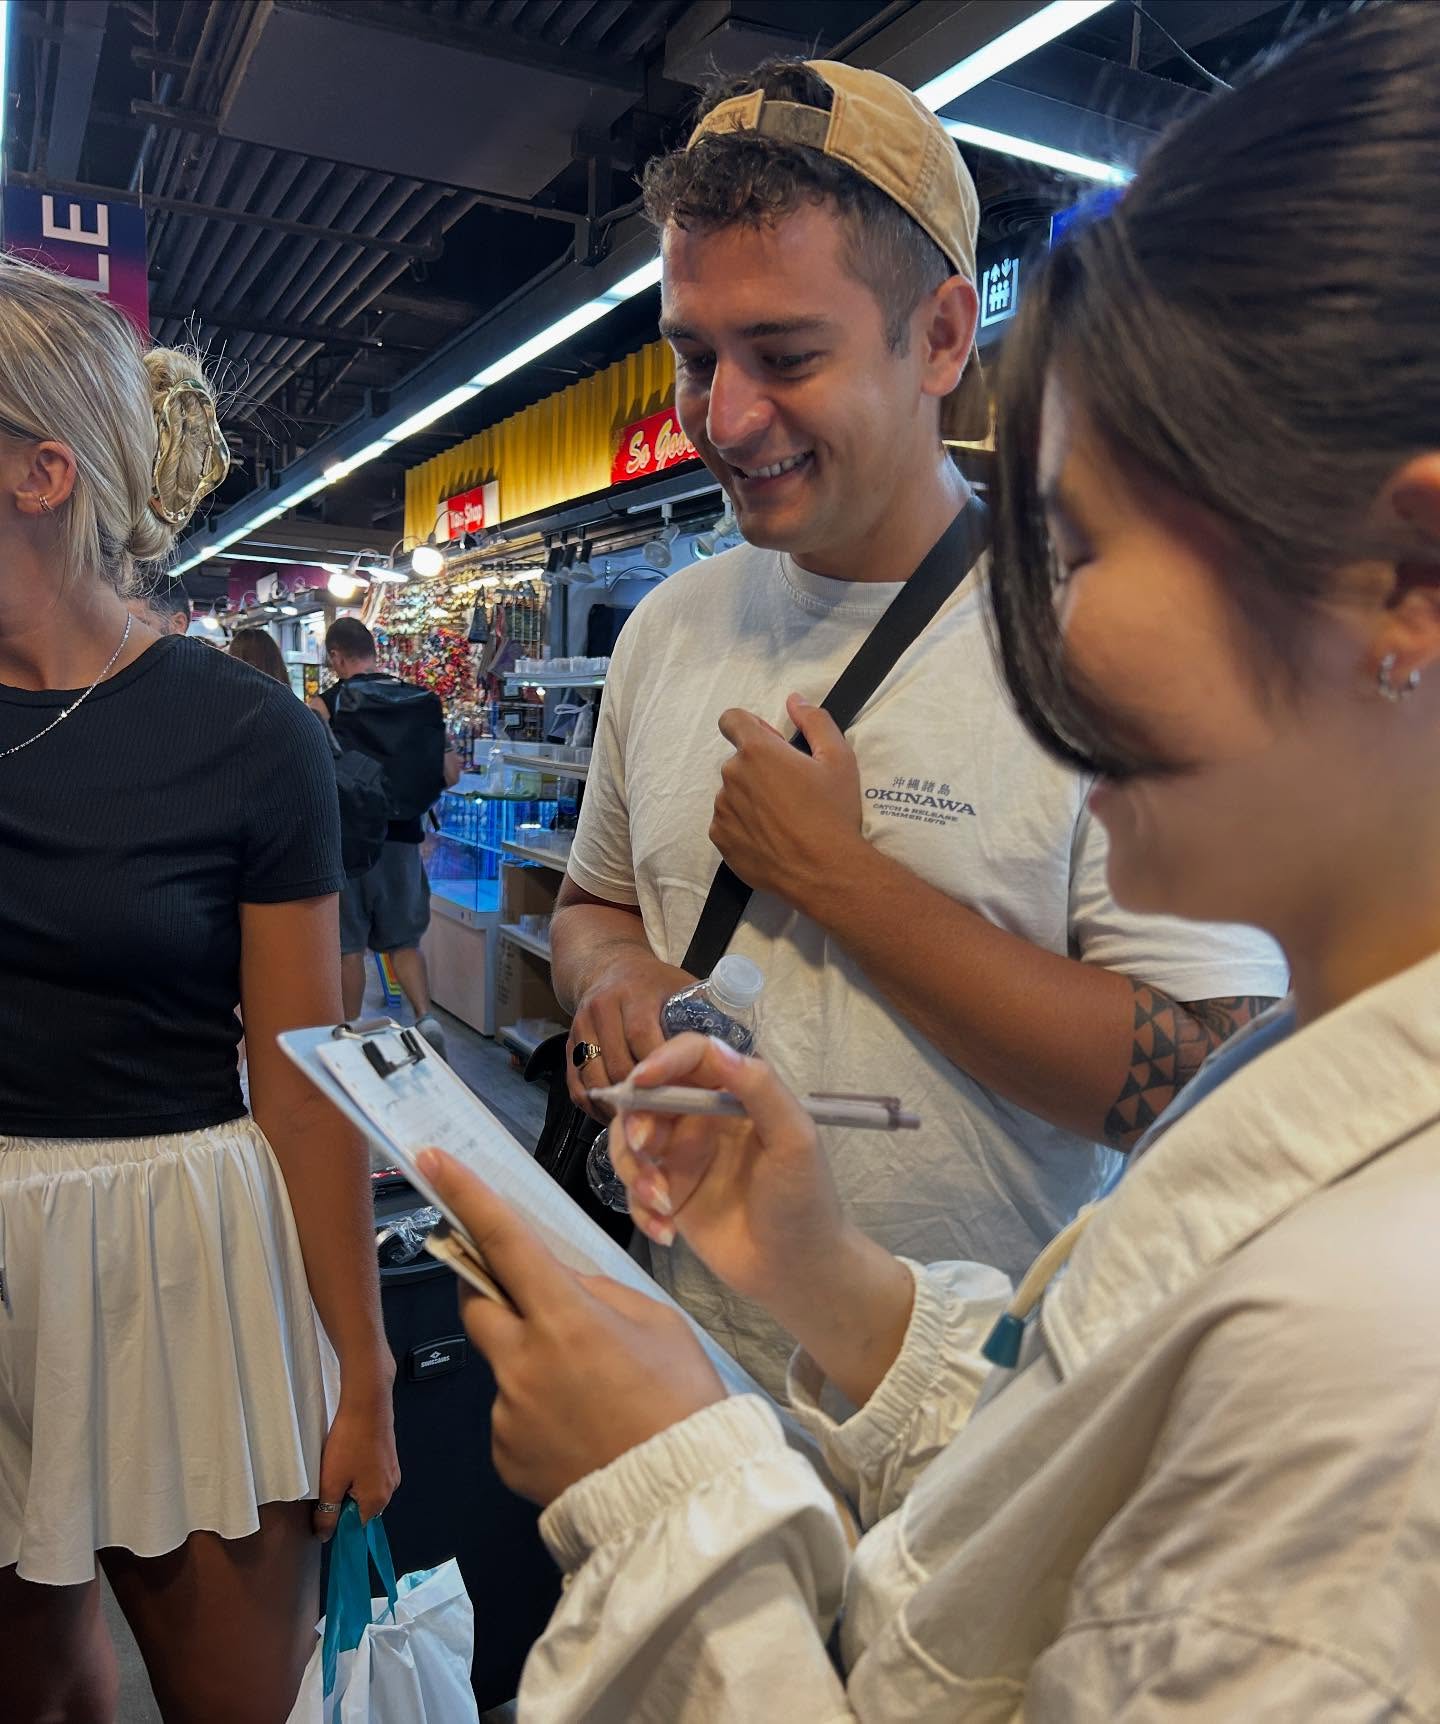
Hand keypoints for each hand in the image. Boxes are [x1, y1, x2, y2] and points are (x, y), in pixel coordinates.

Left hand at [314, 1375, 399, 1538]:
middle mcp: (390, 1489)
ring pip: (366, 1491)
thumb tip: (325, 1535)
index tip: (324, 1509)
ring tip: (338, 1466)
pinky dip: (358, 1472)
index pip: (355, 1528)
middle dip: (343, 1502)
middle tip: (329, 1482)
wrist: (367, 1403)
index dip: (337, 1522)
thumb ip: (327, 1513)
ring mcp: (392, 1472)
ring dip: (350, 1486)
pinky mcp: (389, 1458)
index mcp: (377, 1500)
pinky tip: (348, 1456)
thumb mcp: (331, 1482)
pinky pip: (371, 1475)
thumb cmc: (350, 1441)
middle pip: (362, 1509)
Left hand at [418, 1150, 725, 1504]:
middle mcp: (521, 1361)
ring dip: (530, 1364)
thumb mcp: (657, 1322)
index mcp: (564, 1317)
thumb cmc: (681, 1400)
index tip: (431, 1161)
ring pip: (502, 1365)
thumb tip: (559, 1283)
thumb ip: (598, 1294)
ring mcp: (505, 1412)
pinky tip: (578, 1434)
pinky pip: (509, 1417)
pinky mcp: (502, 1456)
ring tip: (590, 1397)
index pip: (503, 1241)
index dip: (466, 1196)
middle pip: (475, 1301)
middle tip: (529, 1296)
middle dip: (489, 1286)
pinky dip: (535, 1415)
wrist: (680, 1501)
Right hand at [567, 949, 694, 1113]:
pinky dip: (595, 1107)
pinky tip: (617, 1117)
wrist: (609, 966)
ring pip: (595, 1079)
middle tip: (664, 1120)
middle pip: (618, 1064)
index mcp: (635, 994)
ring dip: (617, 1106)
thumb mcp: (683, 988)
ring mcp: (581, 1026)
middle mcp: (603, 1008)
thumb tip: (737, 1059)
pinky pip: (576, 1085)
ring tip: (641, 1124)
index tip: (680, 1097)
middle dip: (641, 1096)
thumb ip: (704, 1017)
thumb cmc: (655, 983)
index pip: (643, 1038)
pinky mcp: (569, 1044)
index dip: (660, 1073)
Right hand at [611, 1035, 915, 1407]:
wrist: (798, 1272)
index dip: (661, 1060)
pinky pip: (633, 1188)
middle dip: (636, 1121)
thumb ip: (760, 1089)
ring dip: (635, 1171)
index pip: (691, 1057)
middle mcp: (703, 1119)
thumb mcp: (794, 1140)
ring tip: (663, 1204)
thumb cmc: (804, 1201)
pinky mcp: (669, 1194)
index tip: (642, 1081)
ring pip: (629, 1143)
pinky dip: (640, 1208)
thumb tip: (717, 1047)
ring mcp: (682, 1157)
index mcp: (735, 1095)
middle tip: (646, 1150)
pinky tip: (666, 1232)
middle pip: (647, 1098)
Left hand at [710, 695, 864, 904]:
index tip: (771, 745)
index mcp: (757, 750)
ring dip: (752, 798)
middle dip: (760, 768)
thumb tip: (795, 700)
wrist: (824, 871)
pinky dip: (744, 824)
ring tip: (784, 819)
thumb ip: (815, 721)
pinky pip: (728, 821)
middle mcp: (732, 776)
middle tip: (792, 790)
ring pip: (733, 792)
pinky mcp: (720, 838)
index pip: (732, 720)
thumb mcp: (839, 758)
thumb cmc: (833, 813)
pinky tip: (771, 837)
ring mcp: (723, 809)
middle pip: (739, 761)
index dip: (751, 727)